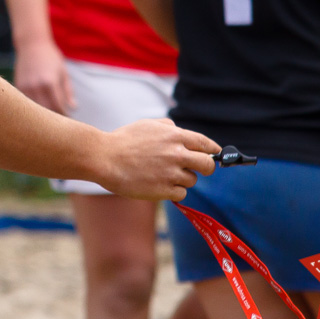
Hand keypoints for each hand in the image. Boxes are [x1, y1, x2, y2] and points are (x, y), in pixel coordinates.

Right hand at [13, 40, 74, 114]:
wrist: (32, 44)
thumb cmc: (51, 57)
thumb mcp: (63, 72)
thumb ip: (68, 91)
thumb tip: (73, 108)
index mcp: (50, 83)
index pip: (58, 107)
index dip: (64, 115)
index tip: (68, 120)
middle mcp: (36, 87)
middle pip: (46, 111)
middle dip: (54, 118)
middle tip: (60, 123)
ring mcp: (25, 87)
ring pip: (34, 109)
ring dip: (42, 115)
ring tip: (49, 119)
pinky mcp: (18, 86)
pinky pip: (26, 103)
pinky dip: (33, 108)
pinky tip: (39, 109)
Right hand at [94, 118, 218, 201]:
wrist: (105, 158)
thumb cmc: (124, 141)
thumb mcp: (147, 125)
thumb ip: (169, 127)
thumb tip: (181, 132)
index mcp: (175, 136)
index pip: (205, 144)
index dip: (213, 151)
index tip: (214, 155)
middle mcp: (177, 154)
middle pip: (207, 165)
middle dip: (205, 168)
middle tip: (197, 169)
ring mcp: (171, 173)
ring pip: (191, 180)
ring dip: (182, 179)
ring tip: (163, 174)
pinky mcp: (164, 190)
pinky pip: (181, 193)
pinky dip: (173, 191)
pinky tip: (159, 184)